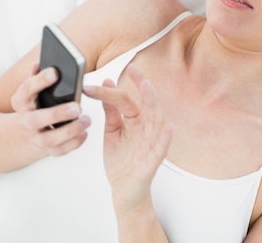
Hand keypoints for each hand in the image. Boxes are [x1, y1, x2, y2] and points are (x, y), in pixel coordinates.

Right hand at [10, 63, 90, 157]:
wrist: (24, 134)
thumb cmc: (36, 105)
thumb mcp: (32, 91)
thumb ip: (38, 77)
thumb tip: (40, 63)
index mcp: (21, 102)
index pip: (26, 90)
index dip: (39, 80)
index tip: (55, 72)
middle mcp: (26, 122)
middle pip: (36, 119)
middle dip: (57, 113)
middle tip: (77, 106)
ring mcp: (35, 138)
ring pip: (49, 140)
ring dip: (70, 131)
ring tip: (86, 120)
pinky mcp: (47, 150)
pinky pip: (60, 151)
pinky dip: (73, 143)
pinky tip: (84, 133)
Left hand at [83, 64, 172, 211]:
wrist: (123, 191)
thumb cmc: (121, 162)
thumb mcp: (112, 132)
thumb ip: (111, 110)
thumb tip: (106, 83)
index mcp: (136, 121)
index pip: (126, 100)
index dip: (110, 92)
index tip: (92, 84)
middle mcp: (146, 130)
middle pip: (147, 104)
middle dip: (143, 86)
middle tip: (134, 69)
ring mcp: (150, 145)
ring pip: (156, 121)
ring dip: (153, 104)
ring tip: (148, 88)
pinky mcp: (151, 163)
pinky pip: (161, 149)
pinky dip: (165, 138)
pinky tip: (168, 127)